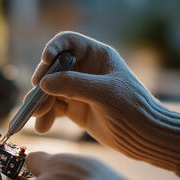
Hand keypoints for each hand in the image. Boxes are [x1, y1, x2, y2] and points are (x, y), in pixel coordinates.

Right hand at [31, 31, 179, 170]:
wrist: (144, 137)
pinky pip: (53, 108)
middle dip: (42, 81)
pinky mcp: (74, 108)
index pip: (68, 42)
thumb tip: (42, 83)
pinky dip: (46, 116)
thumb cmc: (132, 108)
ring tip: (37, 116)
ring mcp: (78, 89)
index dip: (54, 48)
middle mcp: (85, 69)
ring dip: (40, 102)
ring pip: (50, 90)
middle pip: (53, 67)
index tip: (46, 60)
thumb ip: (73, 85)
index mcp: (97, 56)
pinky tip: (43, 126)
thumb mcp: (104, 93)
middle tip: (35, 94)